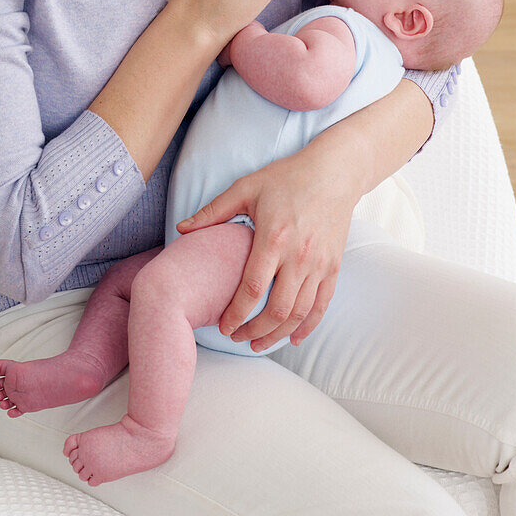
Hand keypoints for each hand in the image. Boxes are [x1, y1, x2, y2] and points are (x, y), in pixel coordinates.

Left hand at [176, 151, 354, 350]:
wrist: (334, 172)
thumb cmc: (286, 177)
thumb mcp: (246, 187)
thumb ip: (213, 212)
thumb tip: (181, 229)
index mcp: (273, 238)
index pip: (252, 288)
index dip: (236, 314)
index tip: (222, 327)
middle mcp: (299, 256)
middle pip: (277, 310)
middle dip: (254, 331)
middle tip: (237, 338)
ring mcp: (319, 264)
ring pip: (300, 313)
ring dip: (278, 334)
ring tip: (258, 344)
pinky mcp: (333, 266)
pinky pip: (321, 305)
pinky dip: (308, 326)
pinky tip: (293, 337)